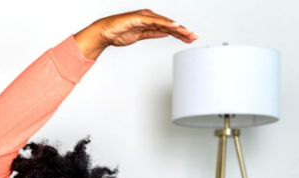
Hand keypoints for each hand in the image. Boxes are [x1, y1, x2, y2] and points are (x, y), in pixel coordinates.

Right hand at [75, 8, 197, 57]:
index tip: (189, 38)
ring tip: (188, 33)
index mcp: (149, 22)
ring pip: (165, 23)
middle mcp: (149, 18)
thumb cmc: (118, 33)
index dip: (180, 33)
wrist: (104, 32)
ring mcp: (145, 17)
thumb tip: (165, 34)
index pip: (168, 28)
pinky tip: (175, 26)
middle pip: (169, 25)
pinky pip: (156, 21)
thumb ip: (153, 34)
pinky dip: (166, 23)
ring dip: (177, 28)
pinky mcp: (140, 18)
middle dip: (182, 31)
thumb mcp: (140, 36)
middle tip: (193, 36)